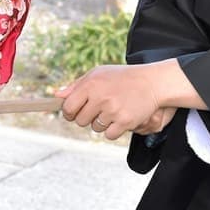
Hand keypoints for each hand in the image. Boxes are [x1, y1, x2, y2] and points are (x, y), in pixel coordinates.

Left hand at [57, 63, 178, 139]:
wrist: (152, 82)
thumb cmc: (122, 77)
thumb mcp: (98, 74)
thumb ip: (76, 85)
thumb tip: (57, 96)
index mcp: (90, 84)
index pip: (68, 107)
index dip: (69, 112)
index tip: (75, 112)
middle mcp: (100, 97)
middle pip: (80, 121)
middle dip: (86, 118)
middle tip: (99, 109)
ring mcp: (113, 110)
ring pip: (95, 128)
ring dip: (101, 123)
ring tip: (113, 110)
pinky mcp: (125, 121)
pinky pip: (108, 135)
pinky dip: (113, 130)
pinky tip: (120, 118)